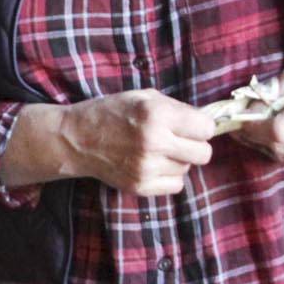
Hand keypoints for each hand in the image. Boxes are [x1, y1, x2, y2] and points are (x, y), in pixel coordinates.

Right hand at [3, 90, 214, 196]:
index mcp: (157, 115)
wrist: (76, 138)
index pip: (206, 128)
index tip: (190, 126)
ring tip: (157, 151)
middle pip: (204, 154)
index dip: (200, 126)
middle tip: (178, 140)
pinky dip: (168, 176)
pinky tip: (153, 165)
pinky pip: (175, 185)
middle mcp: (155, 143)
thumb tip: (204, 122)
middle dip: (194, 145)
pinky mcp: (141, 186)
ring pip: (188, 169)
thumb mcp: (143, 97)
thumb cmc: (111, 112)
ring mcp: (147, 168)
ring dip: (178, 160)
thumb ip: (175, 108)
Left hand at [233, 53, 283, 163]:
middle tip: (239, 127)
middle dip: (254, 138)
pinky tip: (275, 135)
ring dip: (264, 145)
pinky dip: (280, 148)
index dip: (255, 128)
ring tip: (253, 130)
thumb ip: (270, 93)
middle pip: (280, 147)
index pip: (279, 131)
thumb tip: (243, 111)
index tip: (240, 119)